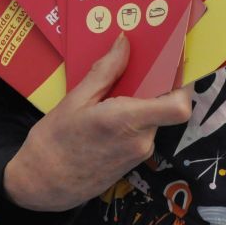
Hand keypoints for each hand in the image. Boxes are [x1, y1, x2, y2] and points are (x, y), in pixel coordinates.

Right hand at [2, 35, 192, 211]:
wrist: (43, 183)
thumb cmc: (55, 140)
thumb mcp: (76, 99)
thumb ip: (106, 71)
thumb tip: (125, 42)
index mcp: (128, 122)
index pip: (178, 108)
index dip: (182, 85)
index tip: (171, 63)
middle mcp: (142, 140)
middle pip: (165, 106)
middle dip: (153, 85)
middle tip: (133, 64)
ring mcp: (139, 154)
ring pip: (152, 118)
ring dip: (140, 101)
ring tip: (112, 88)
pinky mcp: (133, 161)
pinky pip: (142, 130)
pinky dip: (132, 117)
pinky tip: (107, 111)